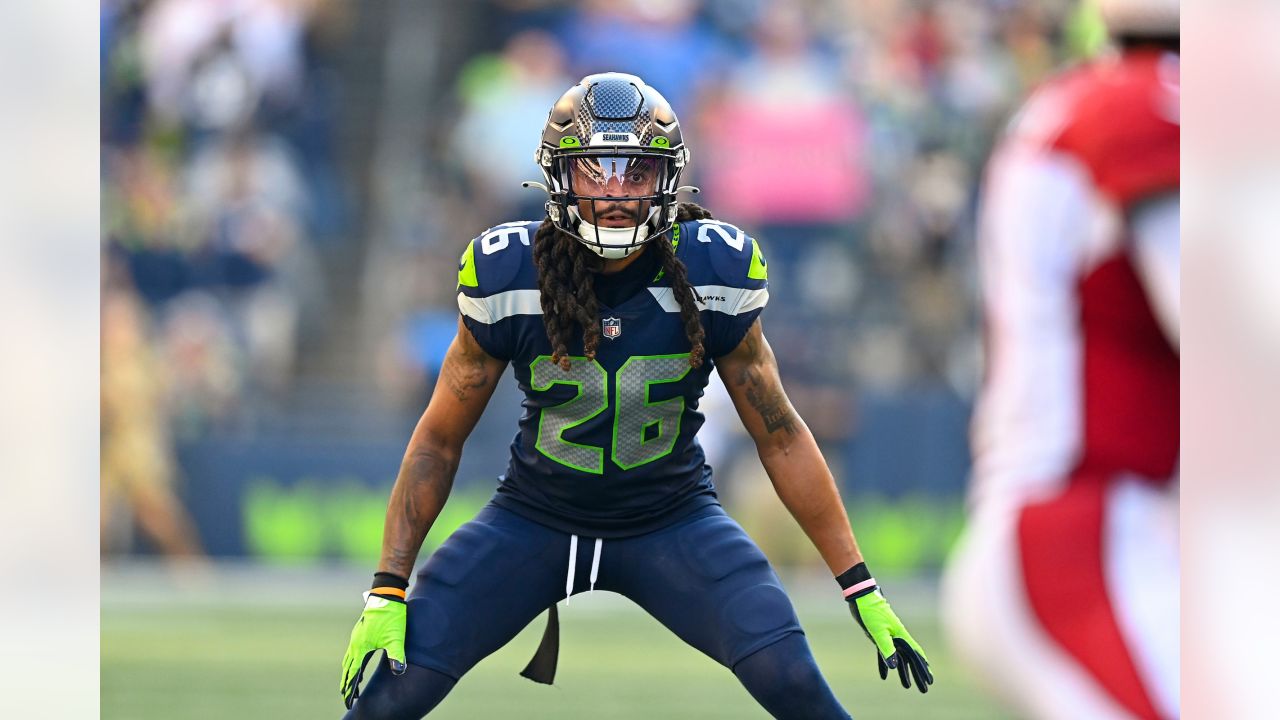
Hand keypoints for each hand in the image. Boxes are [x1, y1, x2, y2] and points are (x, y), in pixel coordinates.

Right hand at [340, 590, 407, 707]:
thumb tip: (399, 671)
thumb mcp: (396, 637)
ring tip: (350, 685)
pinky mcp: (361, 632)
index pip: (353, 673)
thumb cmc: (391, 616)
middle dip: (347, 684)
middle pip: (348, 668)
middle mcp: (355, 644)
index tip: (349, 700)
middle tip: (346, 697)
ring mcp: (356, 637)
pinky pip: (353, 651)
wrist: (385, 595)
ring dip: (349, 673)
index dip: (351, 688)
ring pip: (349, 659)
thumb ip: (396, 655)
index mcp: (361, 648)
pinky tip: (358, 663)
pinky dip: (352, 662)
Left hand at [848, 590, 932, 692]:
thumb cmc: (871, 612)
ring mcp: (889, 637)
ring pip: (899, 658)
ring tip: (907, 686)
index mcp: (901, 636)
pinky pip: (885, 654)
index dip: (922, 668)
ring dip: (903, 672)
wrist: (861, 598)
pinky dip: (885, 664)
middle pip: (910, 660)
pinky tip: (884, 676)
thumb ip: (886, 647)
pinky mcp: (879, 636)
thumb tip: (894, 666)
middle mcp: (898, 638)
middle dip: (917, 675)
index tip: (930, 680)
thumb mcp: (878, 631)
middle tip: (924, 689)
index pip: (915, 655)